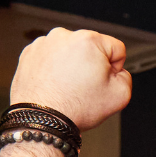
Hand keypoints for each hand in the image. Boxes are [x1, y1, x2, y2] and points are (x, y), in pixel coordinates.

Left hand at [10, 27, 132, 129]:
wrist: (43, 119)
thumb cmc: (75, 107)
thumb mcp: (121, 95)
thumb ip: (126, 76)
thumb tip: (117, 71)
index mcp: (88, 41)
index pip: (116, 48)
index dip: (116, 68)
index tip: (105, 80)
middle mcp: (63, 37)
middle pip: (91, 49)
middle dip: (92, 66)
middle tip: (86, 87)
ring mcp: (44, 44)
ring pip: (70, 53)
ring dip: (73, 66)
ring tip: (69, 87)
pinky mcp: (30, 53)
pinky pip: (52, 58)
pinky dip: (55, 69)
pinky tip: (57, 85)